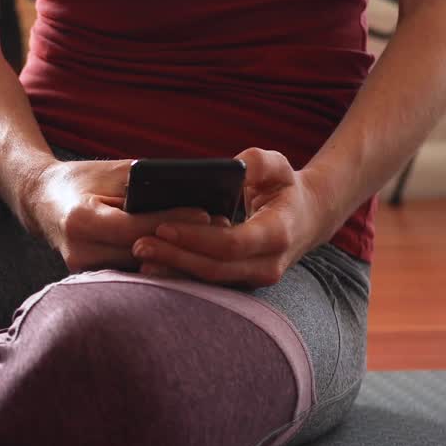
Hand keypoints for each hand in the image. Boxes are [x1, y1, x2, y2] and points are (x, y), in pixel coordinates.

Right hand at [21, 159, 214, 272]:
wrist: (41, 201)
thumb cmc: (81, 179)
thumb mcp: (111, 171)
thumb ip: (145, 182)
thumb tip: (191, 193)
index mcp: (79, 220)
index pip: (134, 227)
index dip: (172, 222)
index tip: (207, 214)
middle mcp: (79, 251)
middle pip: (142, 253)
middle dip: (183, 242)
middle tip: (222, 230)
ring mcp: (84, 270)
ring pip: (142, 268)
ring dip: (177, 257)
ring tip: (213, 242)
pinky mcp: (93, 279)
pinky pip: (134, 272)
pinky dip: (161, 263)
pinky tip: (191, 254)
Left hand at [132, 148, 338, 286]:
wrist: (306, 219)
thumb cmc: (285, 187)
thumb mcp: (279, 166)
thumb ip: (259, 162)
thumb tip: (236, 167)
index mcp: (279, 234)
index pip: (232, 243)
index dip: (196, 237)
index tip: (163, 226)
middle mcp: (268, 264)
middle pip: (214, 268)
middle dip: (175, 257)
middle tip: (138, 244)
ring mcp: (255, 279)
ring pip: (209, 281)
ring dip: (173, 270)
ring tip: (140, 256)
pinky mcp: (241, 283)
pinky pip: (207, 283)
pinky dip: (180, 274)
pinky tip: (153, 264)